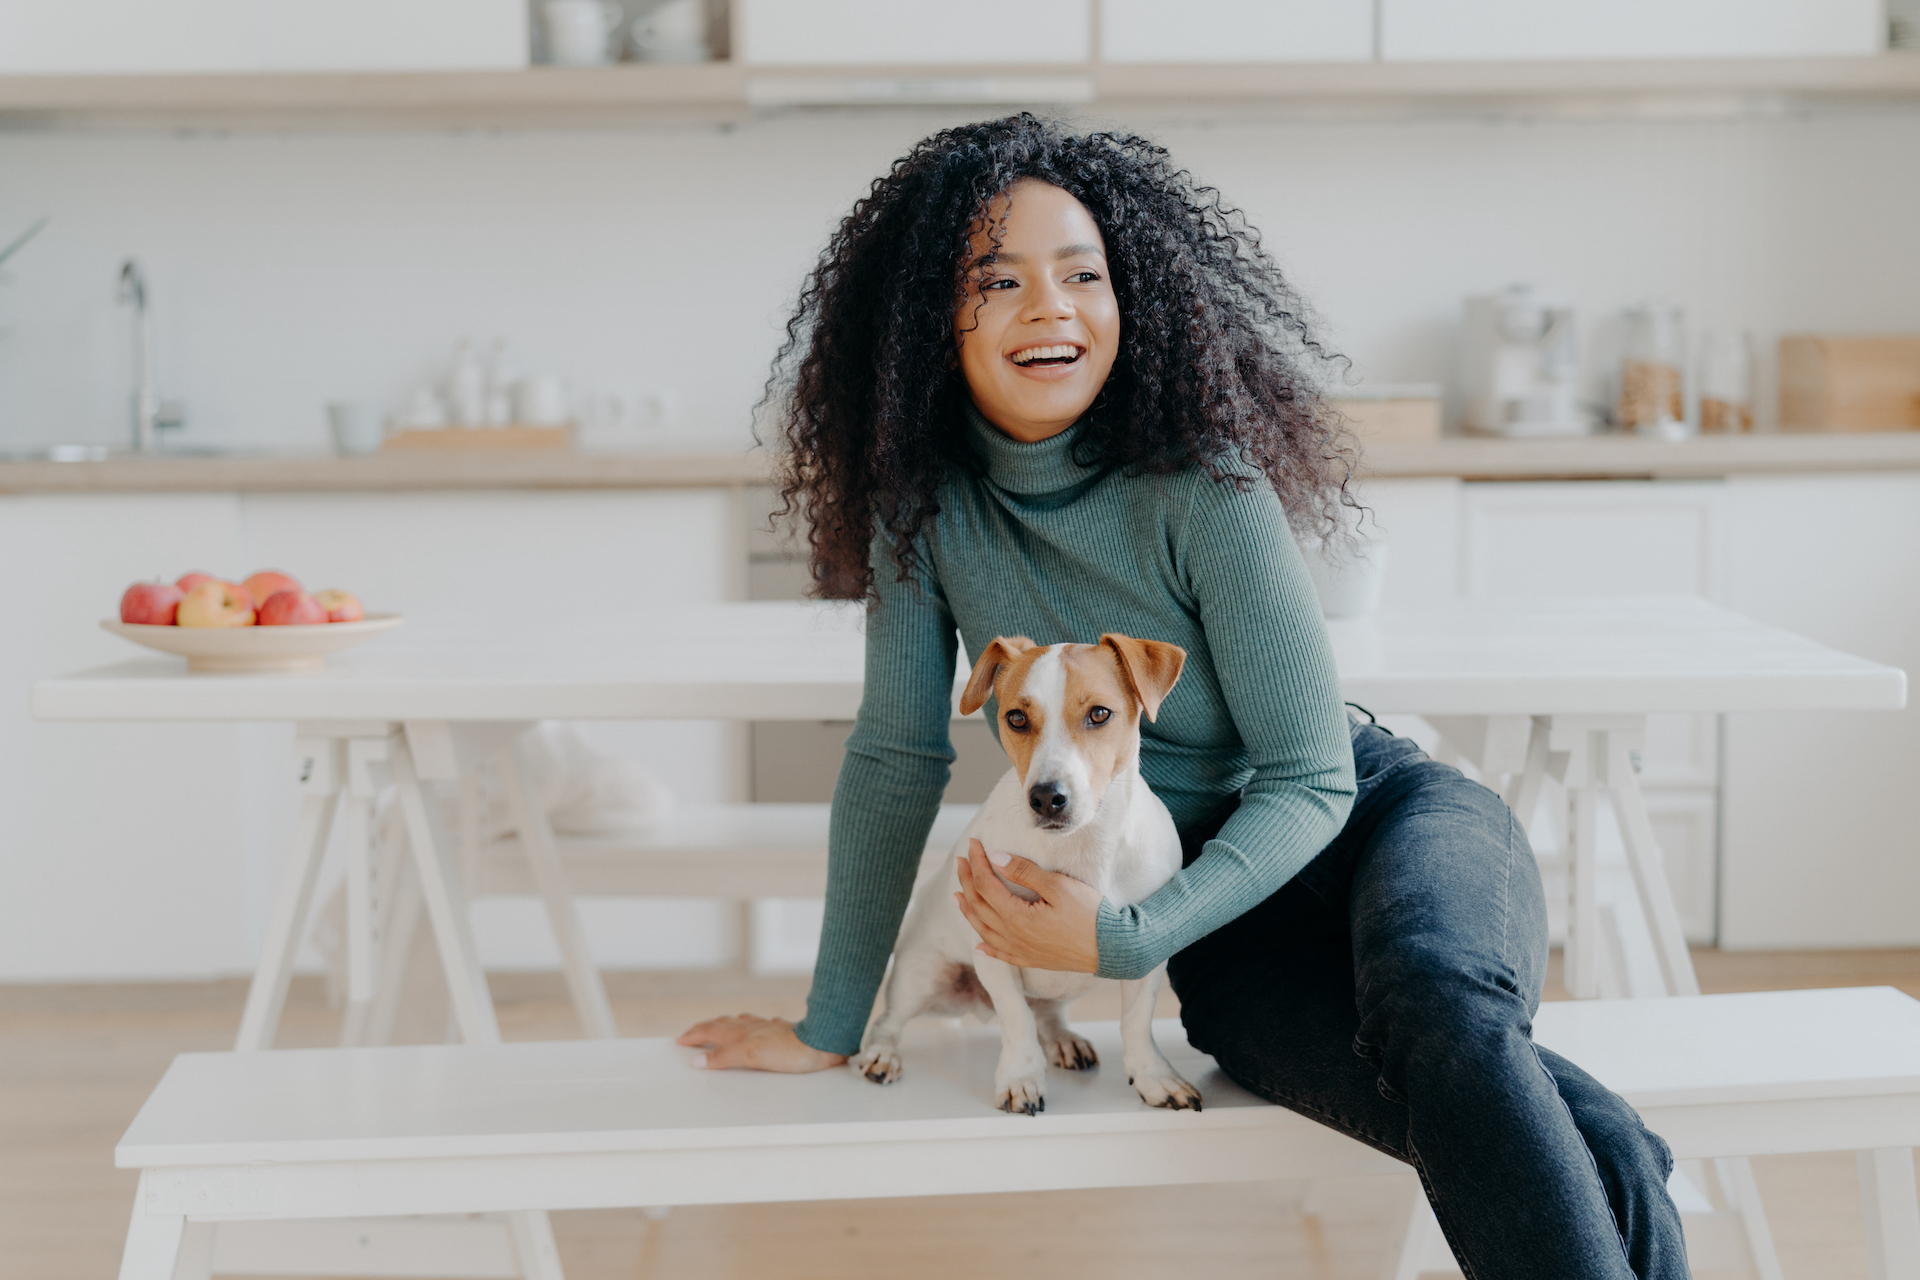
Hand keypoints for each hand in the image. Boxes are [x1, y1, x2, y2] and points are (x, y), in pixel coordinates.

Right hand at [675, 1014, 846, 1071]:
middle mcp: (751, 1027)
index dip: (694, 1035)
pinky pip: (755, 1026)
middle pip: (721, 1025)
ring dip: (722, 1026)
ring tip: (714, 1027)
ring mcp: (766, 1028)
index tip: (680, 1039)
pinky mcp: (780, 1032)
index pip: (710, 1032)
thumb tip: (698, 1060)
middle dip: (703, 1029)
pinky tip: (752, 1028)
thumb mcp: (751, 1056)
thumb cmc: (790, 1051)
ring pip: (737, 1023)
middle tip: (689, 1032)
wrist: (821, 1044)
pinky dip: (745, 1027)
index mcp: (741, 1033)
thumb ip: (724, 1057)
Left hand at [955, 837, 1102, 972]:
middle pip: (980, 906)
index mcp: (1017, 917)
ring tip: (957, 896)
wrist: (1111, 948)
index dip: (977, 863)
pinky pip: (1001, 954)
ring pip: (984, 930)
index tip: (973, 844)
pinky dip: (986, 948)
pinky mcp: (1031, 960)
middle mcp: (1013, 937)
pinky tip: (978, 944)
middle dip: (967, 881)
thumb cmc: (1089, 914)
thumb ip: (1024, 872)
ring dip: (968, 911)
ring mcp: (1021, 951)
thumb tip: (995, 859)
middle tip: (961, 861)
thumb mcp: (1058, 886)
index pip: (986, 885)